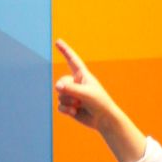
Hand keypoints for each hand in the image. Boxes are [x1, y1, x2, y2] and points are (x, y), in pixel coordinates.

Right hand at [54, 38, 146, 161]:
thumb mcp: (86, 93)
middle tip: (75, 98)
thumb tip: (57, 87)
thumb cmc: (99, 103)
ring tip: (80, 106)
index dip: (65, 51)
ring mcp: (72, 95)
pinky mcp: (69, 106)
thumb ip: (70, 89)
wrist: (103, 120)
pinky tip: (74, 112)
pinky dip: (66, 110)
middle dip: (65, 91)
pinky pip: (59, 105)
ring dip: (69, 102)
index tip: (57, 42)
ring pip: (60, 95)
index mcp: (82, 75)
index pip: (72, 60)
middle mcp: (75, 83)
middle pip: (61, 82)